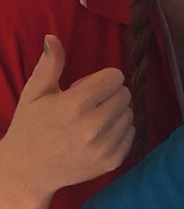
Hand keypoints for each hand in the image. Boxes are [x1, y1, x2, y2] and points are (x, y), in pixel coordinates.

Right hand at [1, 36, 133, 202]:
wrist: (27, 171)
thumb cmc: (31, 126)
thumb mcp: (35, 93)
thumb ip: (50, 64)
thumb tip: (53, 37)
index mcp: (74, 105)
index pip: (115, 77)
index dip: (102, 79)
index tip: (85, 89)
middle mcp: (92, 127)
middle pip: (125, 94)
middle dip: (109, 95)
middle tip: (87, 106)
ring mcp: (103, 147)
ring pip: (130, 114)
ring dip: (115, 113)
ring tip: (92, 121)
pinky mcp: (111, 162)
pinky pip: (131, 134)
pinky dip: (119, 132)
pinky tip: (98, 136)